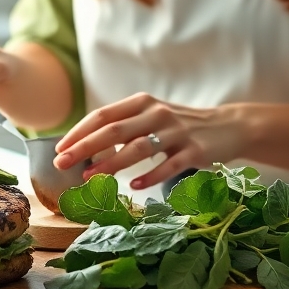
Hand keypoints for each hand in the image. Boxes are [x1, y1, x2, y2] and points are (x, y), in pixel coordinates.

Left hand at [52, 93, 250, 191]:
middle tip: (62, 164)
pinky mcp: (194, 150)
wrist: (228, 126)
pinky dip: (148, 175)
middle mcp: (157, 113)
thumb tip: (86, 147)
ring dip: (111, 164)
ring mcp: (177, 131)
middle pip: (115, 130)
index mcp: (142, 102)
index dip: (79, 132)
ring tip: (89, 177)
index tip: (59, 149)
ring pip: (138, 148)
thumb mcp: (152, 117)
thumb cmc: (180, 125)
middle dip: (84, 147)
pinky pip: (168, 165)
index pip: (103, 115)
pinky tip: (132, 185)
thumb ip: (125, 127)